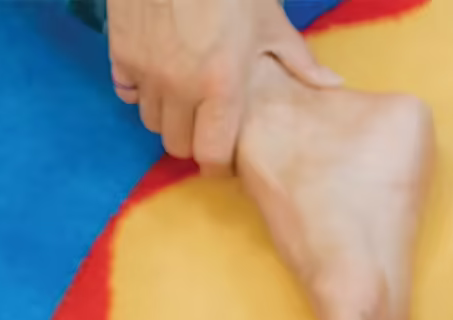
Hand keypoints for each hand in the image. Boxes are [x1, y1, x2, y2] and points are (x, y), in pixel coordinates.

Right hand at [105, 0, 340, 169]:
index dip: (218, 165)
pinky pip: (126, 91)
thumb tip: (332, 85)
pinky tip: (158, 75)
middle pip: (176, 144)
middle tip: (207, 129)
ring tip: (185, 100)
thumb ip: (298, 61)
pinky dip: (140, 91)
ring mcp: (145, 71)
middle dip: (193, 143)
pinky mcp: (120, 52)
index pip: (210, 155)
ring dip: (168, 117)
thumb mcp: (269, 21)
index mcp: (221, 88)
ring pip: (150, 120)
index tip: (224, 160)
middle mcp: (179, 88)